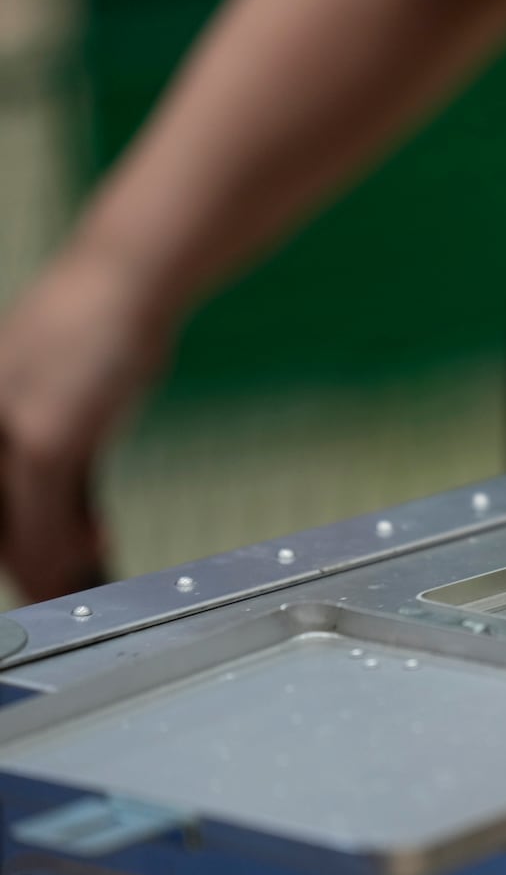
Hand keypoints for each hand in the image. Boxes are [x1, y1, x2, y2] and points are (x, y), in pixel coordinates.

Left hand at [0, 248, 171, 602]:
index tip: (29, 571)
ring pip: (10, 529)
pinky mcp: (43, 442)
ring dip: (42, 567)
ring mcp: (3, 434)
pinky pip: (45, 519)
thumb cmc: (93, 334)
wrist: (123, 284)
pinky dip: (64, 548)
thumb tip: (60, 525)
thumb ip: (45, 462)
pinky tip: (93, 553)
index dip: (8, 545)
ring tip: (65, 587)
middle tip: (48, 590)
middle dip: (19, 562)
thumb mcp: (54, 400)